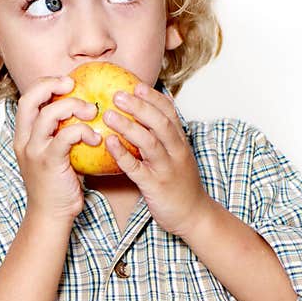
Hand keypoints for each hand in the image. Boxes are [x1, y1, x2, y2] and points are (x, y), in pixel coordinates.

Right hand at [13, 76, 100, 222]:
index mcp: (24, 136)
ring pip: (48, 115)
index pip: (27, 99)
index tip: (67, 82)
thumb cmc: (58, 184)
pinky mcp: (49, 162)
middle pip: (29, 99)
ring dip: (73, 107)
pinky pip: (65, 137)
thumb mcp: (54, 154)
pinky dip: (83, 131)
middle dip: (51, 85)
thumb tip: (85, 111)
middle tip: (73, 85)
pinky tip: (97, 138)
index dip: (44, 84)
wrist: (50, 215)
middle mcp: (25, 140)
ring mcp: (35, 151)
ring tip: (92, 112)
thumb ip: (60, 133)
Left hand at [101, 82, 213, 237]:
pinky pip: (136, 168)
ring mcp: (166, 169)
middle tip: (118, 94)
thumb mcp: (178, 157)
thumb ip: (164, 139)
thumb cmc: (180, 185)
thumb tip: (143, 120)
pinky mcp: (154, 186)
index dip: (154, 98)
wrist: (193, 215)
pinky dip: (122, 154)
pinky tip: (108, 142)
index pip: (170, 114)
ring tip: (108, 114)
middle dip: (140, 106)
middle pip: (160, 123)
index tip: (136, 85)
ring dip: (128, 126)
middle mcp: (176, 152)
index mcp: (181, 143)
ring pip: (149, 142)